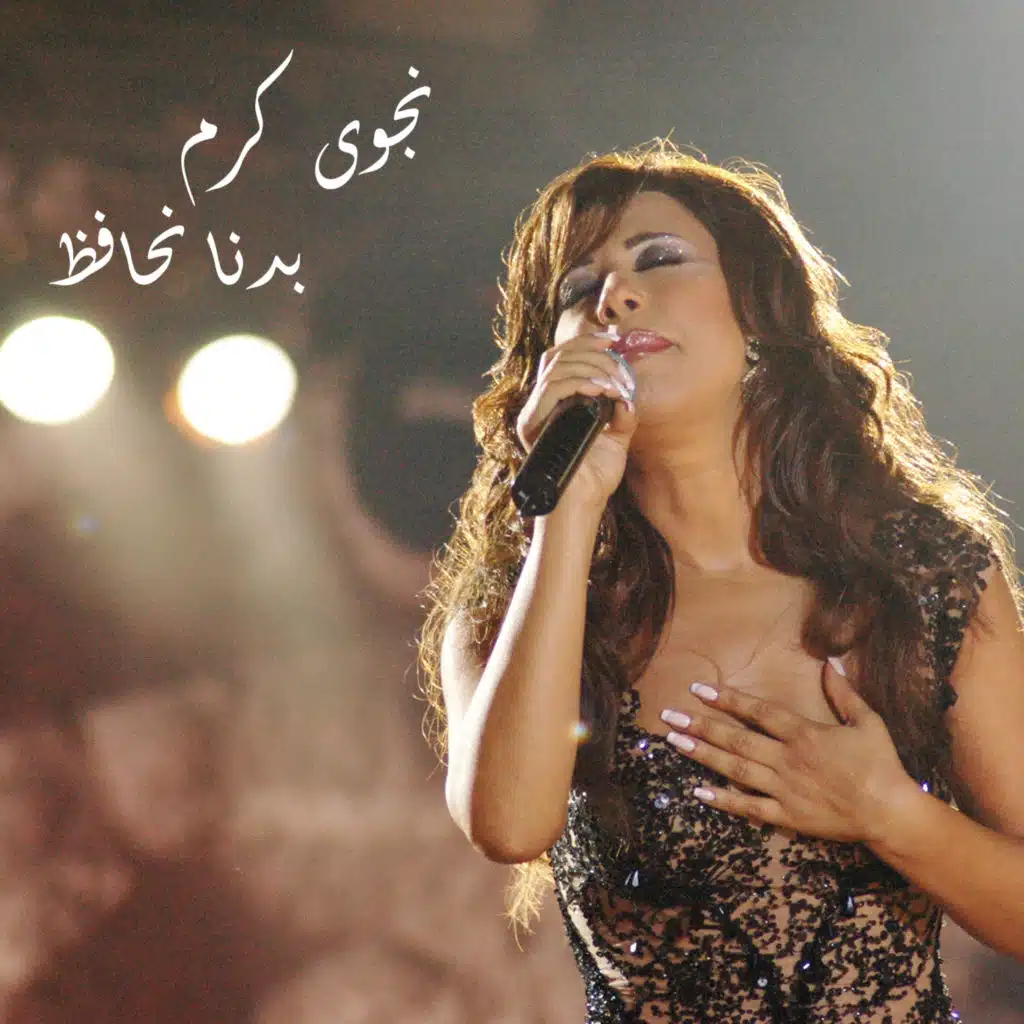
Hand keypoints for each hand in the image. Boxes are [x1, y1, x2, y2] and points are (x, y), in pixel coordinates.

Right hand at [516, 332, 637, 508]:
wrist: (582, 504)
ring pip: (555, 367)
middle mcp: (540, 404)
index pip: (561, 357)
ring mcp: (534, 413)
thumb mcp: (617, 437)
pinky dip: (578, 383)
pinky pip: (552, 389)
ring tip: (613, 383)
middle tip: (618, 364)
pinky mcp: (533, 425)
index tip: (613, 339)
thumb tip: (628, 394)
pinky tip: (600, 390)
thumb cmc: (596, 476)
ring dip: (589, 367)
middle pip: (557, 355)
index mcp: (555, 402)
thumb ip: (622, 412)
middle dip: (592, 352)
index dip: (585, 341)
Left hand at [659, 659, 920, 843]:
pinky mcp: (786, 815)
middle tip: (669, 717)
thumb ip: (844, 692)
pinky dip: (723, 799)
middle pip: (737, 739)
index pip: (758, 712)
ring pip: (735, 769)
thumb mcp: (867, 721)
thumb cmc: (880, 764)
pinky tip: (698, 790)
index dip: (727, 700)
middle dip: (701, 726)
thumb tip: (830, 661)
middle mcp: (787, 759)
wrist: (889, 813)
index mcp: (804, 734)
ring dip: (703, 755)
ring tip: (675, 743)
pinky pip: (748, 807)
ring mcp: (784, 788)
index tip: (699, 689)